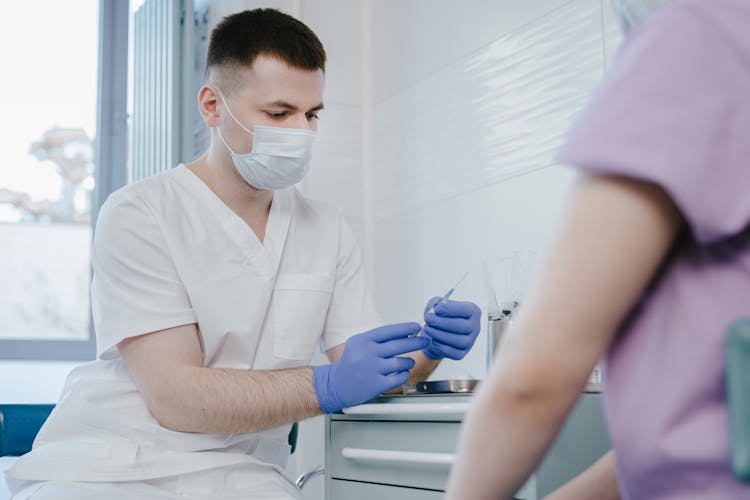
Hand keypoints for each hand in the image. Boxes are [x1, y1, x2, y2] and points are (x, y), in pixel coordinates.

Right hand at [313, 323, 428, 412]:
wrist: (335, 385)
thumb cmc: (350, 364)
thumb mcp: (359, 344)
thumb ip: (378, 339)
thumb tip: (405, 333)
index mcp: (362, 341)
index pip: (389, 331)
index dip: (405, 328)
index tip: (417, 327)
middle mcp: (366, 354)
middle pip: (398, 345)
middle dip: (416, 341)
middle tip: (424, 340)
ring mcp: (371, 370)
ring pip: (401, 362)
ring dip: (409, 361)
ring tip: (408, 361)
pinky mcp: (376, 385)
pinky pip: (399, 378)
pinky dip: (404, 374)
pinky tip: (401, 373)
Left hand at [421, 298, 481, 359]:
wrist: (439, 332)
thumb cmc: (442, 315)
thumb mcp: (438, 304)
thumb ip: (436, 303)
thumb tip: (434, 310)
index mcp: (473, 311)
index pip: (466, 310)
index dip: (450, 309)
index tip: (437, 309)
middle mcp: (475, 327)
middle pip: (462, 326)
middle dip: (442, 322)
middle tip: (428, 319)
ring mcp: (470, 342)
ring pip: (459, 341)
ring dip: (440, 335)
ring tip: (427, 328)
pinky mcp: (462, 353)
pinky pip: (455, 353)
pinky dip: (442, 347)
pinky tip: (433, 339)